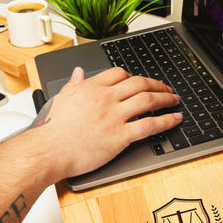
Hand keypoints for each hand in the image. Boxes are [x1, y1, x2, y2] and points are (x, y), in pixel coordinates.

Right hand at [31, 67, 181, 181]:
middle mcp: (106, 98)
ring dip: (165, 98)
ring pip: (148, 100)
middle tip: (166, 87)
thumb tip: (78, 72)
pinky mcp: (120, 136)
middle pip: (139, 83)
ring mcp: (114, 116)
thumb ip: (73, 84)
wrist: (46, 150)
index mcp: (91, 88)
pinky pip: (149, 125)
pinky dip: (166, 121)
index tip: (141, 81)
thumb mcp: (60, 98)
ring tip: (174, 99)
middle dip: (156, 84)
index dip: (134, 76)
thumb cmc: (50, 128)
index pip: (119, 73)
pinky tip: (175, 119)